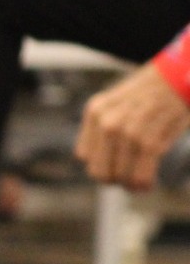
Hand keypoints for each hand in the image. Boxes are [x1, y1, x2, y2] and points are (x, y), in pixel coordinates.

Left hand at [74, 65, 189, 189]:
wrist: (179, 78)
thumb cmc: (151, 94)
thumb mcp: (116, 103)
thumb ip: (104, 127)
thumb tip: (98, 163)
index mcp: (95, 111)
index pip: (84, 156)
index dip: (100, 164)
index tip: (115, 165)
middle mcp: (106, 122)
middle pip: (99, 171)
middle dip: (114, 179)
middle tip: (127, 178)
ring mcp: (126, 132)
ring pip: (120, 177)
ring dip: (131, 184)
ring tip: (140, 183)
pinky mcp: (148, 141)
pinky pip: (139, 176)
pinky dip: (144, 184)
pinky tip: (148, 184)